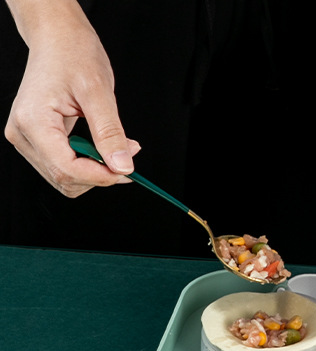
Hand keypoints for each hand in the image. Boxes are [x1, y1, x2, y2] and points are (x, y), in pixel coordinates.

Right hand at [4, 4, 139, 196]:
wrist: (57, 38)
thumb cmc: (73, 54)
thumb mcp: (98, 92)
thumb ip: (110, 133)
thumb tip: (122, 167)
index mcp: (32, 121)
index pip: (66, 170)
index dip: (100, 176)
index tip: (126, 170)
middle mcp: (22, 134)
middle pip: (65, 180)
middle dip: (99, 175)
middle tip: (126, 153)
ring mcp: (27, 139)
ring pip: (65, 180)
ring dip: (95, 173)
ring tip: (112, 147)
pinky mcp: (37, 141)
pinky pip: (64, 169)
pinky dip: (88, 167)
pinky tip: (100, 148)